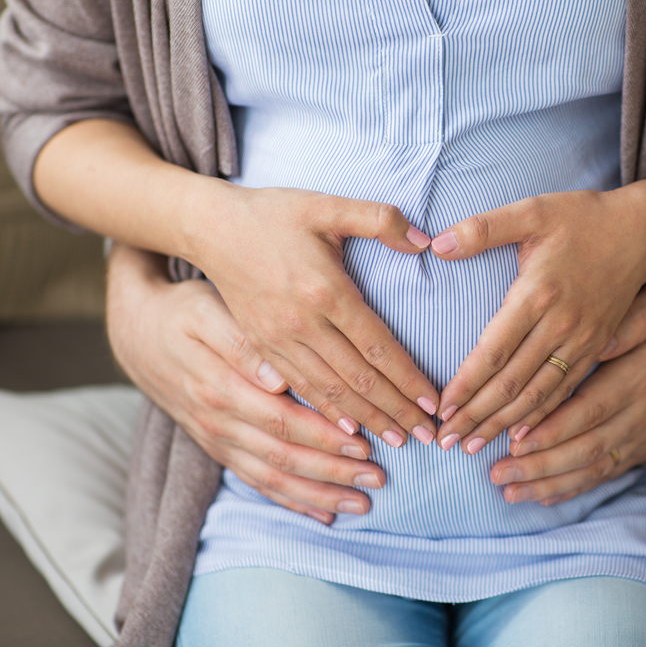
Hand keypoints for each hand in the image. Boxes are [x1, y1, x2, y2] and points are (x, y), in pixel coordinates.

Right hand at [107, 246, 386, 522]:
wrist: (138, 334)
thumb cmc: (185, 313)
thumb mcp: (206, 311)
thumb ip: (241, 342)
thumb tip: (277, 376)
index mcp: (221, 387)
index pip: (281, 420)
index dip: (323, 435)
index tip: (364, 443)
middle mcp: (219, 422)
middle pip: (283, 456)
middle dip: (333, 471)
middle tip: (379, 479)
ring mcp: (218, 441)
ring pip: (273, 478)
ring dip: (319, 494)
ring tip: (362, 505)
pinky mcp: (219, 449)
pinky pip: (257, 482)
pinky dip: (291, 501)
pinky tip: (324, 515)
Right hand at [195, 186, 441, 447]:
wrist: (210, 228)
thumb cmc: (274, 214)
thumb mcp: (327, 205)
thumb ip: (380, 219)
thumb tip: (424, 241)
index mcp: (325, 291)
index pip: (377, 346)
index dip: (408, 378)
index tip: (434, 403)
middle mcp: (301, 324)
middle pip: (358, 380)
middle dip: (396, 411)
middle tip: (429, 436)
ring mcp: (277, 341)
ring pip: (330, 393)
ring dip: (367, 421)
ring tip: (399, 441)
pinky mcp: (262, 348)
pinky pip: (300, 390)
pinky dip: (327, 415)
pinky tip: (349, 433)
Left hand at [429, 187, 645, 452]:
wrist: (643, 230)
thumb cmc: (582, 217)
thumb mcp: (531, 210)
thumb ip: (482, 228)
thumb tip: (436, 245)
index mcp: (539, 294)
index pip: (494, 351)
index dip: (466, 385)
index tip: (442, 410)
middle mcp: (562, 325)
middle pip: (513, 383)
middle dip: (477, 416)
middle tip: (446, 442)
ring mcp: (583, 341)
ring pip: (539, 395)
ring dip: (504, 424)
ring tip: (473, 447)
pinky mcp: (597, 348)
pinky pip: (565, 391)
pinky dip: (541, 418)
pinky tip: (521, 437)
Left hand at [488, 258, 645, 504]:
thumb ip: (626, 321)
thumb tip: (591, 340)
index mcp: (645, 373)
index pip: (591, 407)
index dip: (552, 427)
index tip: (511, 438)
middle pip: (588, 446)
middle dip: (539, 464)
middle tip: (495, 473)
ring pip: (595, 467)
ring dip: (550, 482)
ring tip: (508, 490)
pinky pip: (609, 473)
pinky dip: (574, 487)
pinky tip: (541, 494)